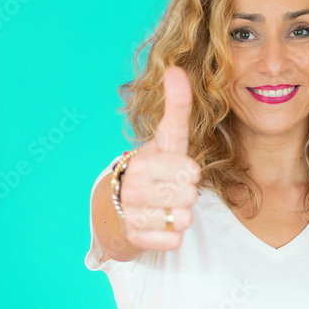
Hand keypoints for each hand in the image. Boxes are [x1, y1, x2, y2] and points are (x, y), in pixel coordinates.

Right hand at [118, 66, 201, 249]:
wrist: (118, 206)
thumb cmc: (154, 168)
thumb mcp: (168, 139)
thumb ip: (175, 107)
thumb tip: (175, 68)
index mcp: (144, 159)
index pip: (187, 169)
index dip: (190, 172)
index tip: (181, 170)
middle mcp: (133, 184)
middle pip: (189, 195)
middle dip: (188, 195)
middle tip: (171, 190)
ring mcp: (131, 211)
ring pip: (183, 219)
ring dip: (181, 216)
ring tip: (165, 207)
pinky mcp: (134, 237)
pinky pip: (173, 240)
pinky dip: (171, 236)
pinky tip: (158, 225)